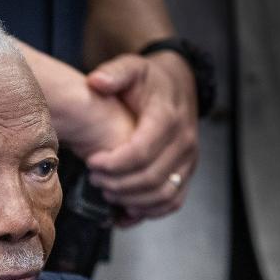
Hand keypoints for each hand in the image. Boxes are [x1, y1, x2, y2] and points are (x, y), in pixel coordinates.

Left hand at [84, 51, 198, 223]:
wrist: (178, 85)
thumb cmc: (148, 80)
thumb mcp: (132, 68)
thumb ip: (114, 73)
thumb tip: (97, 82)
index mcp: (168, 118)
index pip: (140, 152)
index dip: (112, 163)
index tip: (91, 161)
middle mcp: (184, 142)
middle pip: (149, 178)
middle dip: (117, 183)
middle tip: (94, 177)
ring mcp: (188, 161)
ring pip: (162, 195)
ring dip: (130, 199)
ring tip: (106, 190)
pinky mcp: (186, 173)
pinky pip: (172, 202)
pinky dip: (148, 212)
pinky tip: (123, 212)